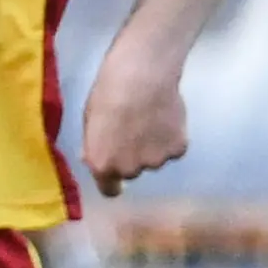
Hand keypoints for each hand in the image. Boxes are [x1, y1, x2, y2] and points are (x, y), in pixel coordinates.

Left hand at [77, 41, 191, 196]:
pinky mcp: (179, 149)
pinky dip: (170, 139)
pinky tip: (165, 118)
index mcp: (102, 165)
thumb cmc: (107, 95)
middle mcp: (129, 170)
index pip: (109, 190)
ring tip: (149, 120)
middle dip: (131, 158)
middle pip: (131, 172)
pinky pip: (173, 150)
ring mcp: (157, 161)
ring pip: (153, 160)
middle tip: (131, 132)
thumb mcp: (89, 121)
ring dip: (151, 148)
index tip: (114, 178)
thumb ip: (93, 146)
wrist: (142, 77)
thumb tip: (92, 159)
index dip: (111, 184)